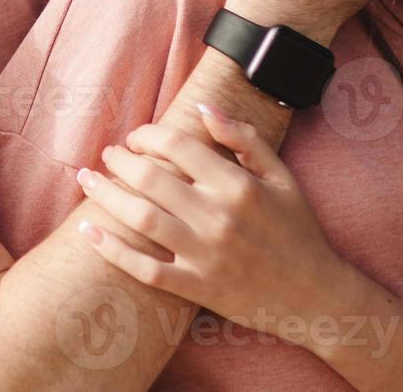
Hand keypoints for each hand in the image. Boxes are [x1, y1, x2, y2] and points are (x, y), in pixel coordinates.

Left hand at [75, 104, 350, 343]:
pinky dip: (113, 250)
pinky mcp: (196, 287)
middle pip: (151, 178)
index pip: (178, 146)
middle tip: (107, 154)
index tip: (137, 137)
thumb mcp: (281, 176)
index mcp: (238, 185)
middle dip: (120, 160)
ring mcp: (204, 255)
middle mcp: (218, 217)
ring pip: (141, 218)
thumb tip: (203, 107)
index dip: (148, 135)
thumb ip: (244, 138)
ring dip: (106, 195)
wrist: (316, 296)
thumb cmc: (298, 230)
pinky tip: (88, 230)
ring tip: (86, 179)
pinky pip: (145, 268)